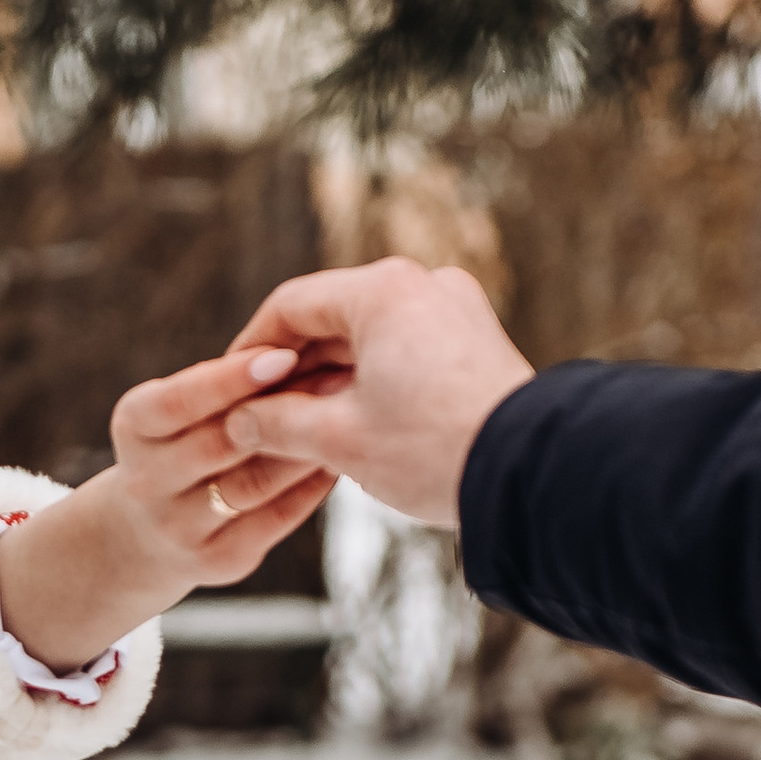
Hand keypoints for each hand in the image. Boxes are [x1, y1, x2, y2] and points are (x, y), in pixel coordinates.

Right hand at [0, 345, 332, 673]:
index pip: (179, 400)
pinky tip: (339, 457)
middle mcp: (147, 482)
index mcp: (134, 427)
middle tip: (339, 377)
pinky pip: (277, 517)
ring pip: (255, 482)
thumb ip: (220, 383)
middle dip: (282, 406)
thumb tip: (296, 343)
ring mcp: (179, 528)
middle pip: (221, 442)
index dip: (230, 378)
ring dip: (306, 445)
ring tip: (349, 413)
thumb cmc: (179, 445)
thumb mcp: (176, 409)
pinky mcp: (217, 561)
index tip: (282, 355)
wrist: (143, 535)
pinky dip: (312, 485)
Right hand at [221, 259, 532, 528]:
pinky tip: (353, 425)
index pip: (290, 306)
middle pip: (332, 319)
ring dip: (331, 380)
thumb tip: (239, 421)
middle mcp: (422, 284)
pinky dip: (373, 381)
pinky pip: (407, 351)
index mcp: (381, 290)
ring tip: (300, 430)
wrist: (531, 475)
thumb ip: (276, 423)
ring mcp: (456, 310)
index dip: (250, 351)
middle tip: (258, 417)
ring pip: (370, 338)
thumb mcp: (339, 440)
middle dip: (293, 371)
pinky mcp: (478, 342)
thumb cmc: (433, 450)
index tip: (229, 391)